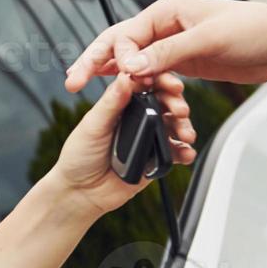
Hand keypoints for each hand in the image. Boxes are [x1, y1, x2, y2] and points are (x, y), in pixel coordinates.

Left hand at [49, 70, 196, 214]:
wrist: (82, 192)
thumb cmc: (79, 156)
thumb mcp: (93, 125)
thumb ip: (110, 103)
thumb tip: (125, 76)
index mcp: (120, 104)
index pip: (145, 84)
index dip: (160, 81)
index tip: (170, 83)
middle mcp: (137, 117)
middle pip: (165, 103)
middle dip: (177, 104)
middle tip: (180, 110)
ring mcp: (148, 137)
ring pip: (174, 126)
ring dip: (184, 127)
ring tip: (186, 134)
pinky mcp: (156, 158)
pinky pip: (176, 152)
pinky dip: (185, 152)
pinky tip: (186, 153)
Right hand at [64, 0, 266, 90]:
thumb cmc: (254, 30)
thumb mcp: (207, 40)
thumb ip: (168, 53)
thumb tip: (132, 66)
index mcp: (166, 11)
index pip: (126, 34)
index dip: (116, 56)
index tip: (122, 76)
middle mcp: (164, 25)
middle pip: (118, 44)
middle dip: (93, 61)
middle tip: (72, 81)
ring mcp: (171, 44)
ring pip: (130, 59)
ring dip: (109, 73)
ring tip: (83, 86)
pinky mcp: (182, 62)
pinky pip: (147, 71)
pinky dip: (132, 81)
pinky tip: (118, 90)